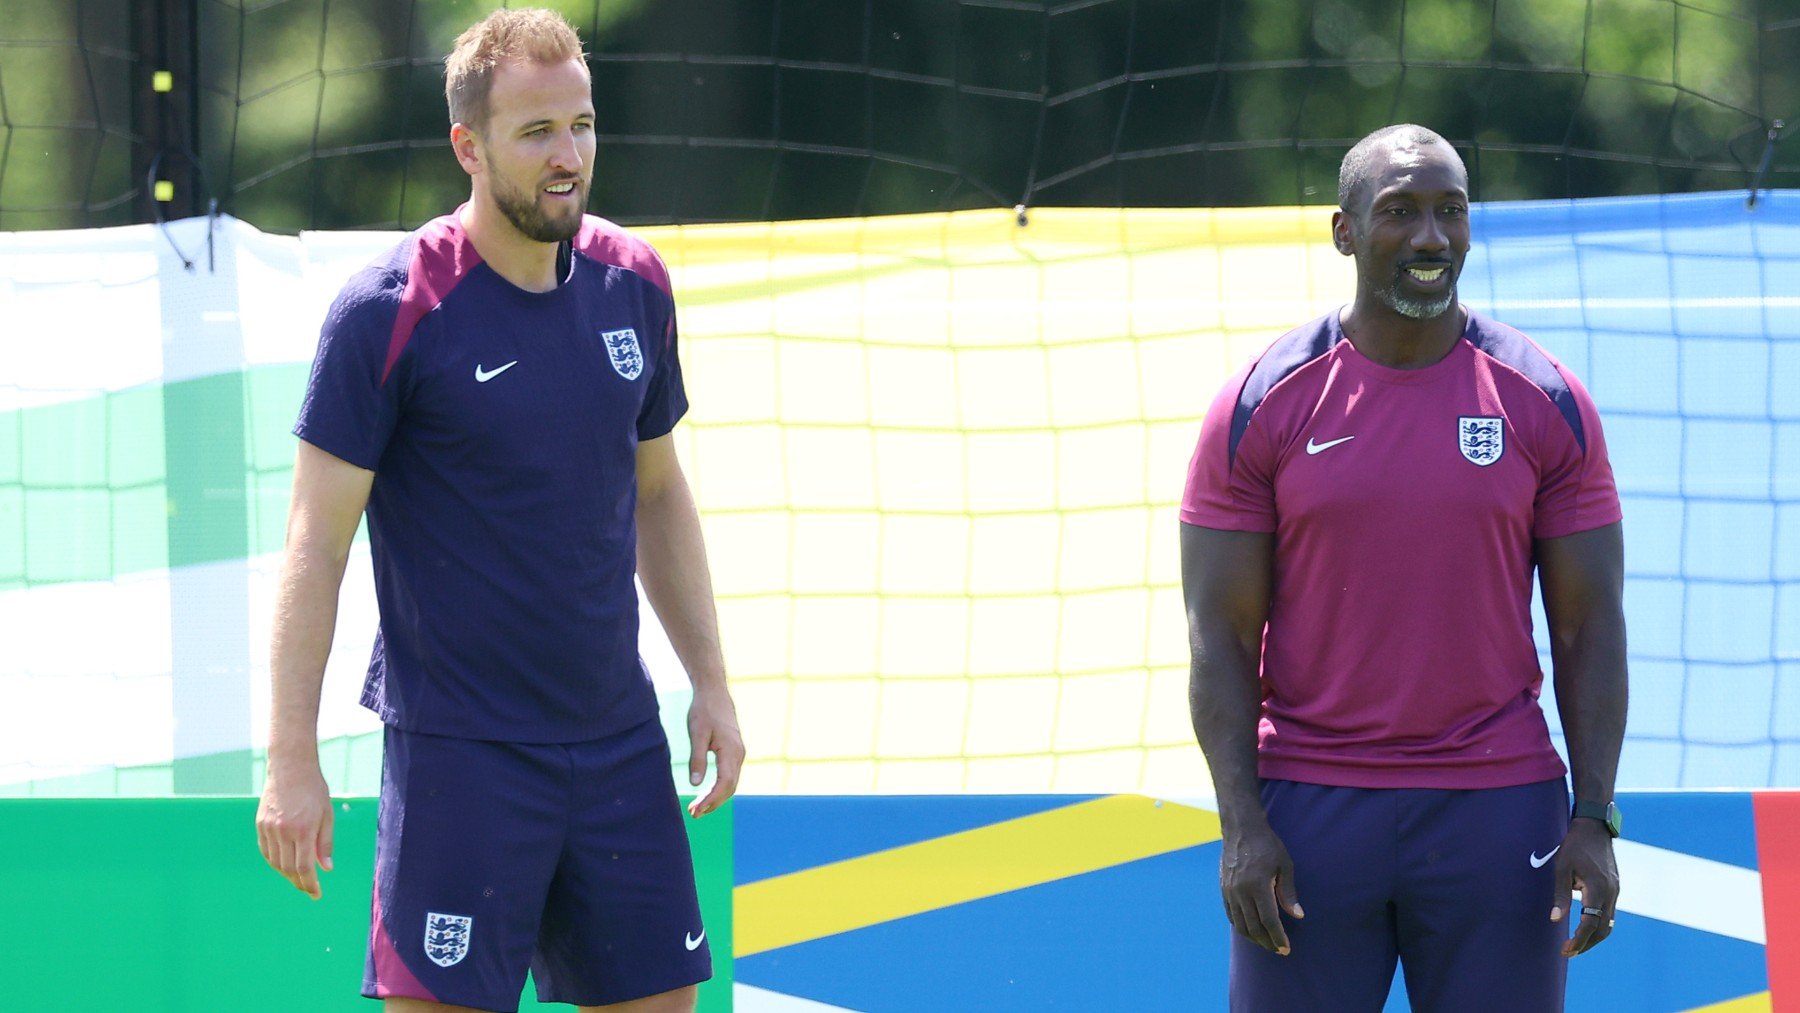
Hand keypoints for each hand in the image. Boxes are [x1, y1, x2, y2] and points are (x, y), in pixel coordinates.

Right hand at [255, 761, 333, 899]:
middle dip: (299, 882)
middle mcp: (283, 831)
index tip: (316, 894)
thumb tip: (326, 869)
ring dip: (287, 874)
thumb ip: (325, 843)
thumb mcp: (327, 815)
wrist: (290, 768)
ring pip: (275, 862)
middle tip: (309, 890)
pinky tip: (284, 865)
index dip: (309, 884)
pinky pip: (266, 851)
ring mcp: (269, 828)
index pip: (304, 867)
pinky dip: (275, 862)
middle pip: (288, 868)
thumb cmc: (314, 790)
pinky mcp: (260, 824)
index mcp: (303, 829)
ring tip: (299, 878)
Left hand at [685, 685, 743, 816]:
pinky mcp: (734, 752)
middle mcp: (739, 754)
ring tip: (698, 808)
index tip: (696, 810)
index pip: (724, 784)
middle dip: (713, 803)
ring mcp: (739, 753)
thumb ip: (697, 759)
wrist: (714, 693)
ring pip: (731, 783)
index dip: (711, 800)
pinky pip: (730, 775)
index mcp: (731, 751)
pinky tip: (706, 793)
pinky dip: (719, 788)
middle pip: (729, 787)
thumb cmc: (704, 710)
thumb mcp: (697, 734)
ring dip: (716, 798)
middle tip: (693, 814)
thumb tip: (695, 784)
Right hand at [1220, 821, 1303, 954]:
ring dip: (1254, 938)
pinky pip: (1230, 915)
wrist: (1241, 829)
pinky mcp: (1223, 889)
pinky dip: (1241, 927)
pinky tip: (1251, 930)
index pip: (1269, 921)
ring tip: (1266, 943)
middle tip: (1279, 950)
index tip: (1286, 948)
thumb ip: (1289, 892)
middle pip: (1254, 927)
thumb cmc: (1267, 845)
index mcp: (1258, 885)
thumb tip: (1297, 915)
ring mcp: (1230, 891)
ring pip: (1240, 924)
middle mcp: (1241, 891)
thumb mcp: (1285, 865)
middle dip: (1267, 942)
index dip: (1278, 937)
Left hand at [1550, 818, 1618, 955]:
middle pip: (1603, 929)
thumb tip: (1555, 919)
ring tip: (1575, 944)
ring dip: (1593, 936)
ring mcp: (1616, 890)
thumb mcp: (1561, 868)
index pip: (1590, 923)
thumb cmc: (1574, 845)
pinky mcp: (1615, 887)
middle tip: (1568, 952)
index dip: (1579, 939)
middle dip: (1587, 944)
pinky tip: (1585, 927)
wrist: (1595, 827)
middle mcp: (1611, 892)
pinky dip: (1598, 924)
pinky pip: (1609, 912)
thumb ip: (1560, 894)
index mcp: (1598, 888)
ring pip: (1609, 923)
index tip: (1566, 950)